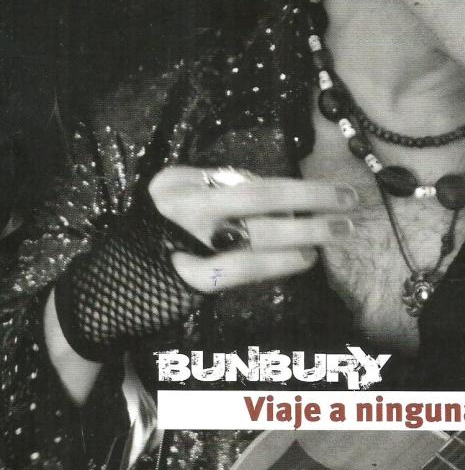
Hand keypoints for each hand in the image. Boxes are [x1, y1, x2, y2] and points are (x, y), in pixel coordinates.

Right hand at [54, 166, 360, 360]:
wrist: (108, 290)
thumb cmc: (159, 241)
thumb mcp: (184, 205)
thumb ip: (226, 195)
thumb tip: (284, 197)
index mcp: (178, 180)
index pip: (248, 179)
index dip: (296, 186)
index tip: (329, 190)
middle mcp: (181, 204)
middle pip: (260, 195)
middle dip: (311, 197)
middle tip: (351, 200)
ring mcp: (185, 240)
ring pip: (259, 231)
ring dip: (307, 231)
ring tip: (339, 230)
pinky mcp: (191, 277)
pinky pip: (246, 267)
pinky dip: (281, 262)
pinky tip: (307, 258)